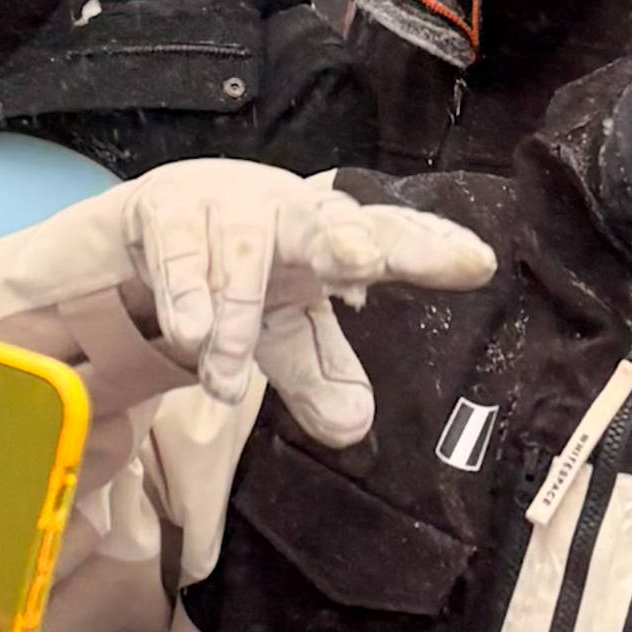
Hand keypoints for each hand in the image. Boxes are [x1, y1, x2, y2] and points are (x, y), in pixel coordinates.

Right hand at [119, 163, 496, 424]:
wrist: (152, 228)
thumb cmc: (246, 275)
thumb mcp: (288, 333)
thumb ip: (319, 376)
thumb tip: (353, 428)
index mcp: (334, 235)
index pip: (393, 236)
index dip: (433, 248)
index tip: (478, 263)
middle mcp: (288, 211)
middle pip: (326, 218)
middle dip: (345, 238)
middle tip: (363, 263)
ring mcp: (227, 204)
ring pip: (242, 254)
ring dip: (235, 318)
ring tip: (223, 381)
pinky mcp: (168, 209)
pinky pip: (179, 252)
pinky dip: (184, 296)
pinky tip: (189, 336)